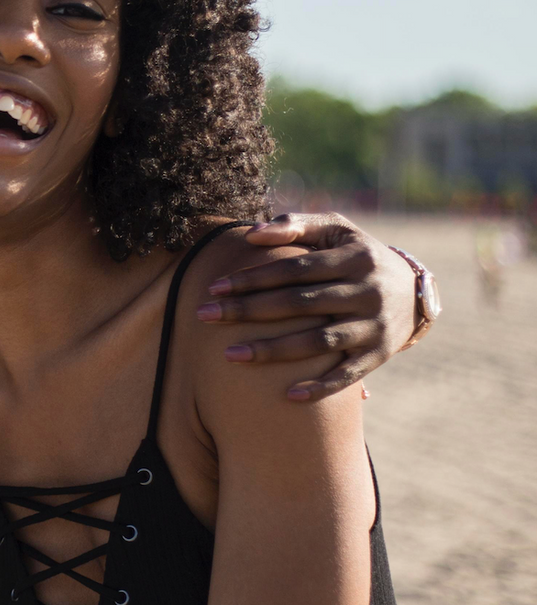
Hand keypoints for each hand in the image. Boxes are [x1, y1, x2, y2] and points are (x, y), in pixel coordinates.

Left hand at [197, 213, 418, 401]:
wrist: (415, 291)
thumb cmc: (358, 254)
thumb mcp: (336, 230)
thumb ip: (294, 225)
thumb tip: (251, 234)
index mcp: (354, 258)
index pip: (294, 268)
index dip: (253, 278)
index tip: (214, 288)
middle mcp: (366, 292)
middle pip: (299, 304)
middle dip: (249, 310)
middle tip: (204, 317)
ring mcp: (374, 327)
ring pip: (319, 342)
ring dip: (273, 350)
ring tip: (230, 356)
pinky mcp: (380, 355)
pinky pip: (349, 376)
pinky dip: (321, 387)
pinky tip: (287, 395)